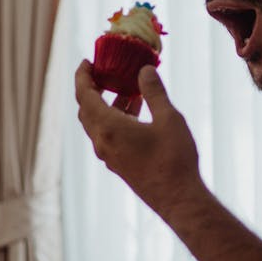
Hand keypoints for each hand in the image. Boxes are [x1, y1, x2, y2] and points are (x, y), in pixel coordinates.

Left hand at [75, 60, 202, 220]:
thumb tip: (145, 70)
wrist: (178, 199)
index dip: (83, 76)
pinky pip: (108, 136)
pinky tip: (136, 114)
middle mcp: (102, 142)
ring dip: (108, 105)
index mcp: (108, 127)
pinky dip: (115, 119)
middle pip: (86, 110)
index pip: (84, 95)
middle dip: (93, 89)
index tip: (87, 61)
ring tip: (128, 90)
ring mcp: (109, 156)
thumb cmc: (174, 158)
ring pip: (98, 124)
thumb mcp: (168, 118)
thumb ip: (153, 91)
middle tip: (106, 73)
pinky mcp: (118, 165)